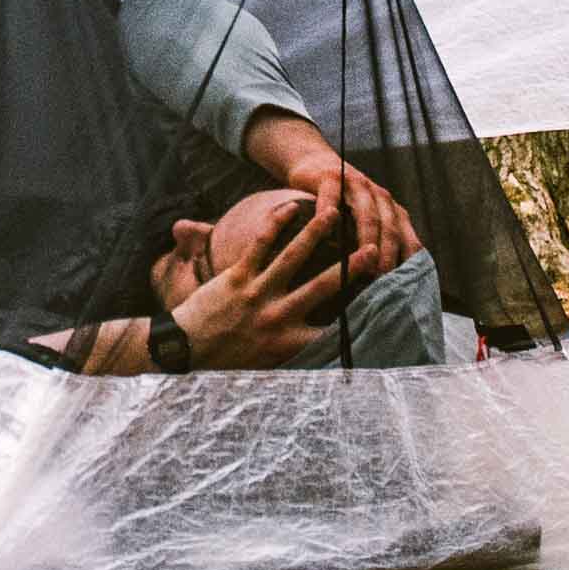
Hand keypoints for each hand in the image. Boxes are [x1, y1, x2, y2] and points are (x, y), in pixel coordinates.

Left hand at [169, 191, 364, 368]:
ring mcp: (257, 292)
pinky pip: (259, 244)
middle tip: (373, 250)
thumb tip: (324, 349)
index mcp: (288, 341)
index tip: (381, 297)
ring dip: (315, 233)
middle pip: (323, 287)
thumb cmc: (229, 357)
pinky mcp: (237, 275)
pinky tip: (289, 207)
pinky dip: (274, 224)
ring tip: (334, 213)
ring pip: (292, 257)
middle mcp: (277, 315)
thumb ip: (296, 350)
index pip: (332, 328)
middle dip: (351, 267)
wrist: (186, 347)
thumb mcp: (268, 363)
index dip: (359, 313)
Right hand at [245, 113, 420, 286]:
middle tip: (383, 279)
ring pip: (366, 214)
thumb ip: (375, 242)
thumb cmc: (339, 201)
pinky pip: (330, 196)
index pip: (408, 238)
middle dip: (389, 255)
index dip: (407, 262)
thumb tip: (385, 285)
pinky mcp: (330, 177)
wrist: (315, 163)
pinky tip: (324, 231)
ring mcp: (356, 184)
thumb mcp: (362, 218)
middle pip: (389, 228)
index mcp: (392, 210)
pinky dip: (328, 213)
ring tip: (362, 260)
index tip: (403, 286)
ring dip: (366, 238)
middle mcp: (379, 196)